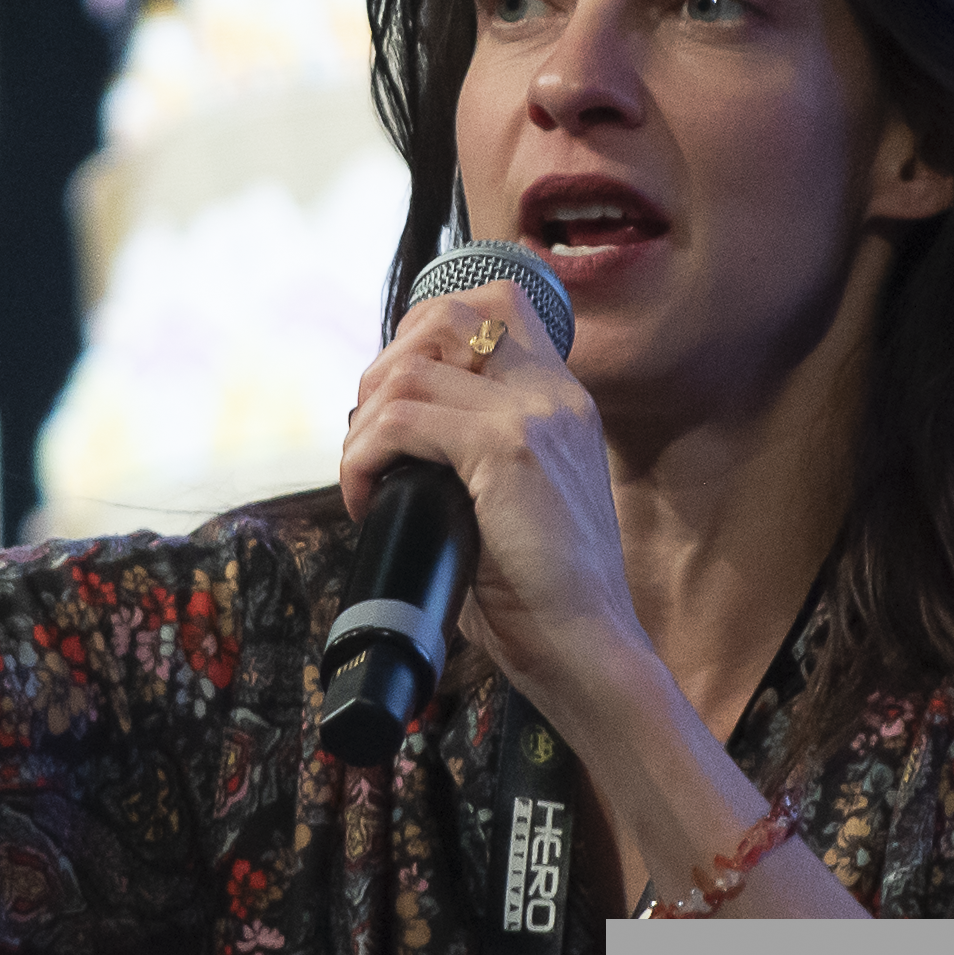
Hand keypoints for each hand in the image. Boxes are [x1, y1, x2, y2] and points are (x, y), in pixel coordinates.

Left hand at [338, 279, 644, 720]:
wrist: (590, 649)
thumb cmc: (541, 598)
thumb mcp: (512, 504)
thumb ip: (470, 459)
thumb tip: (391, 448)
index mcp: (561, 400)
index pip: (494, 305)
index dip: (423, 333)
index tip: (392, 402)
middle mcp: (553, 395)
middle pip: (446, 315)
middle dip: (382, 370)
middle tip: (369, 442)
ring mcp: (533, 416)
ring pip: (408, 371)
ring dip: (363, 425)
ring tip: (365, 479)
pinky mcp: (508, 451)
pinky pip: (401, 422)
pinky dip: (364, 459)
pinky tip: (367, 501)